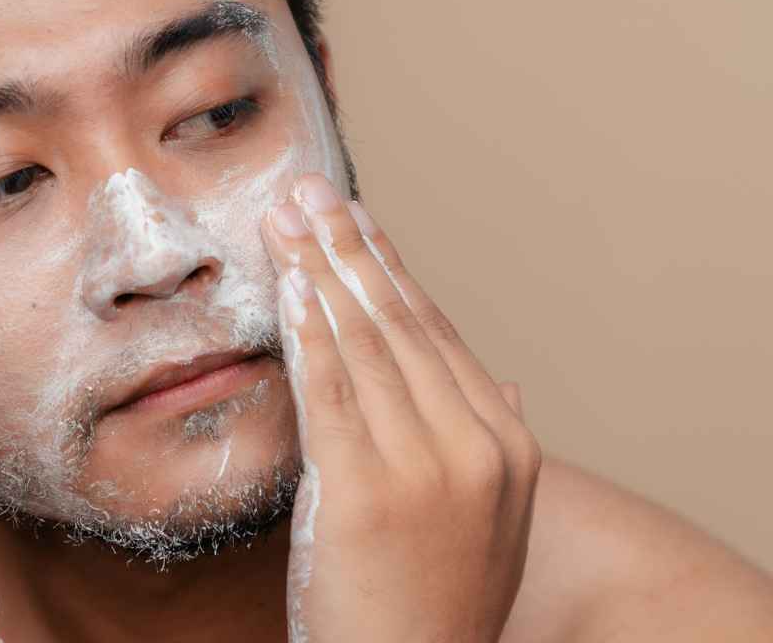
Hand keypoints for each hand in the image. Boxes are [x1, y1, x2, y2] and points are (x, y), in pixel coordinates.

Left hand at [261, 174, 541, 642]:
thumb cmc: (440, 602)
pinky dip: (307, 331)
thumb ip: (495, 444)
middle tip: (310, 192)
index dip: (389, 270)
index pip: (436, 334)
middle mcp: (473, 445)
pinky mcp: (364, 490)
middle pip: (398, 324)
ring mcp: (424, 467)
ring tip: (287, 219)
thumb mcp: (493, 522)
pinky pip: (330, 391)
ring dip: (319, 273)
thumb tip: (499, 383)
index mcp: (506, 447)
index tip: (356, 222)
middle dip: (348, 250)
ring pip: (363, 345)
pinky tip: (287, 286)